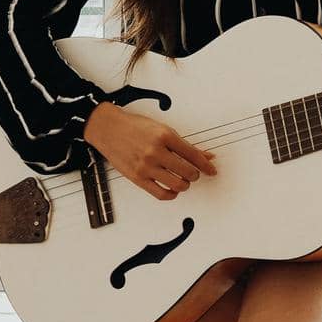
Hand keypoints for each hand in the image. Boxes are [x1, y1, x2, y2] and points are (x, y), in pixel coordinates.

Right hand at [82, 101, 217, 200]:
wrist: (109, 129)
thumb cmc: (135, 127)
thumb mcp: (163, 129)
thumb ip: (184, 144)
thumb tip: (204, 155)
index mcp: (165, 136)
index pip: (193, 155)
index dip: (206, 165)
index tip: (212, 170)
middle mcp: (156, 151)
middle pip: (188, 171)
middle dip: (195, 174)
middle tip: (194, 173)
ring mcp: (146, 166)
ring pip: (177, 184)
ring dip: (185, 185)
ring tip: (183, 180)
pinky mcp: (137, 178)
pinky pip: (160, 194)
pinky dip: (171, 194)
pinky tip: (172, 189)